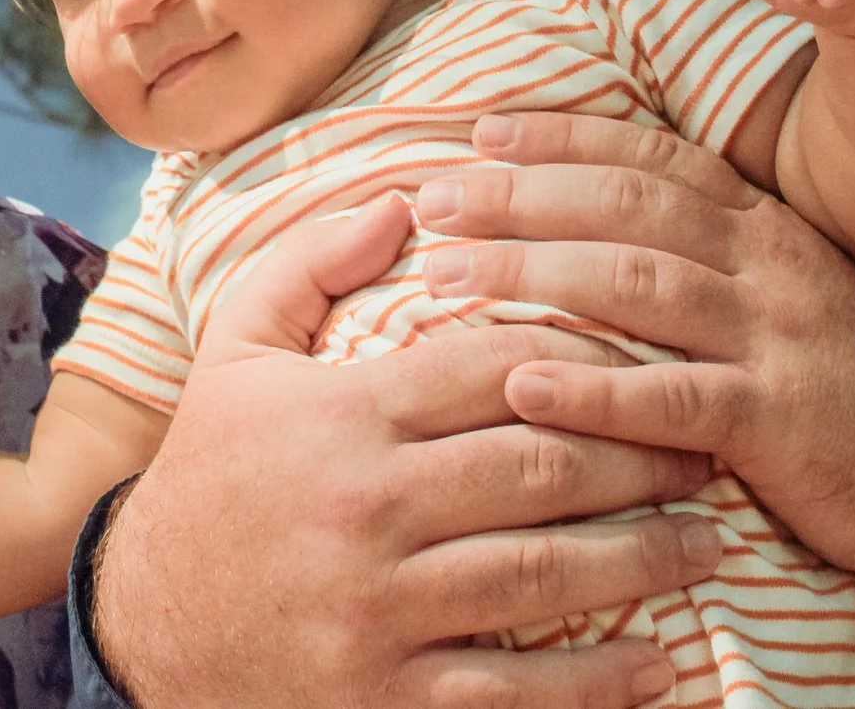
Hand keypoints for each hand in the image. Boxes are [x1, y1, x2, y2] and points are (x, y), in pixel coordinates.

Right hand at [93, 193, 724, 708]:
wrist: (145, 623)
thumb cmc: (211, 472)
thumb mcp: (235, 350)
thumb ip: (310, 261)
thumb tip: (402, 196)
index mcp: (343, 416)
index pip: (492, 366)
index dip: (584, 357)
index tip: (650, 358)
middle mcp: (367, 508)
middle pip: (539, 467)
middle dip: (642, 456)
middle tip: (708, 447)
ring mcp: (378, 609)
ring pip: (544, 574)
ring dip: (643, 557)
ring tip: (709, 540)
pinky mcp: (385, 697)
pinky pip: (512, 693)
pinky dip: (596, 681)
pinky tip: (659, 663)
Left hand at [417, 116, 854, 608]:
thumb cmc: (854, 385)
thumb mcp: (788, 291)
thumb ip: (710, 251)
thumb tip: (601, 225)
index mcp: (761, 225)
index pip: (648, 158)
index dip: (561, 138)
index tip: (481, 131)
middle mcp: (761, 263)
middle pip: (621, 207)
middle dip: (519, 195)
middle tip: (434, 199)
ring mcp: (770, 337)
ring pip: (633, 284)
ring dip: (531, 274)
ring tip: (448, 275)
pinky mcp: (776, 421)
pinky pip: (670, 399)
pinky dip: (592, 390)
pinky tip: (521, 383)